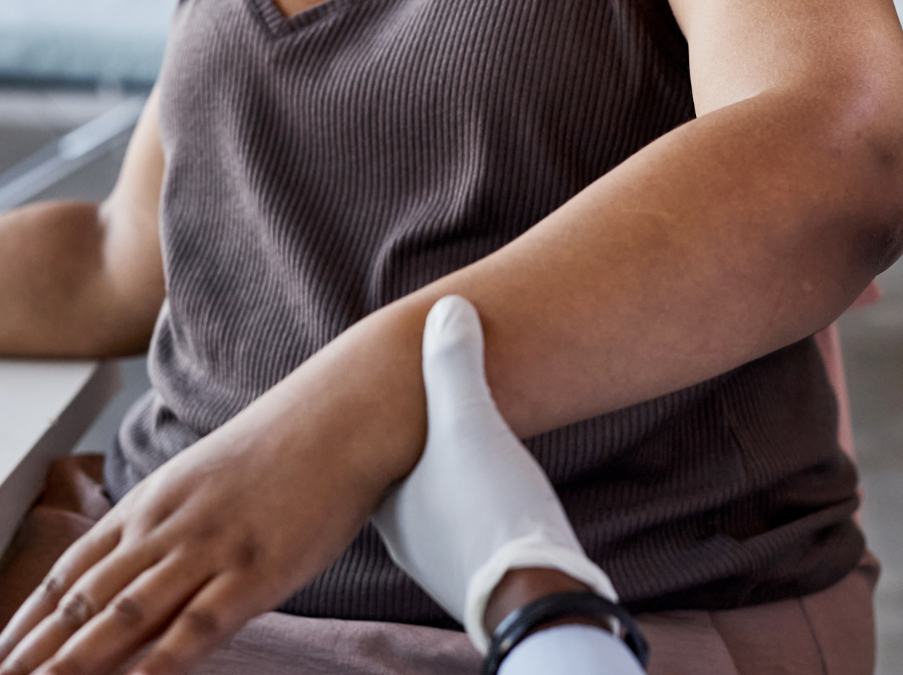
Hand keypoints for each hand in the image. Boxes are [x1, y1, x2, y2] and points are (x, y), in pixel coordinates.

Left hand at [0, 316, 421, 674]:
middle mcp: (165, 528)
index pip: (68, 574)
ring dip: (70, 664)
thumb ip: (169, 524)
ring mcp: (207, 550)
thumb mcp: (208, 479)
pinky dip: (154, 663)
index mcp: (150, 504)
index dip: (23, 623)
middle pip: (80, 601)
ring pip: (121, 616)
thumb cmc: (284, 447)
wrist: (343, 412)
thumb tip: (139, 566)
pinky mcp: (253, 573)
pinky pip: (194, 627)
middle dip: (28, 655)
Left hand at [372, 296, 615, 649]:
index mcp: (383, 501)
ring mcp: (440, 557)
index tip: (396, 380)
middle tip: (445, 402)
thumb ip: (454, 365)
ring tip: (476, 434)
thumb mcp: (469, 423)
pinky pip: (469, 520)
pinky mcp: (480, 570)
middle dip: (419, 437)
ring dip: (452, 469)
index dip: (380, 410)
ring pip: (438, 498)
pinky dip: (477, 496)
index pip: (366, 445)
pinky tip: (499, 479)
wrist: (536, 593)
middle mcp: (403, 535)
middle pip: (404, 470)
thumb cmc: (490, 510)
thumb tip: (447, 309)